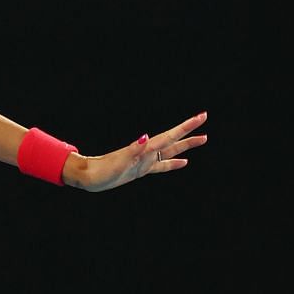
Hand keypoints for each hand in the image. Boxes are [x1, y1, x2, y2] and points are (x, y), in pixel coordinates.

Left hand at [77, 111, 207, 191]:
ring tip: (203, 138)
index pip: (170, 136)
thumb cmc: (102, 170)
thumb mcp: (118, 161)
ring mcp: (145, 161)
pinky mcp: (141, 170)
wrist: (88, 177)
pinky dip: (174, 163)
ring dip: (186, 145)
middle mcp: (147, 153)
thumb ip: (133, 150)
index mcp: (145, 150)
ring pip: (171, 151)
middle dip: (189, 131)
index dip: (185, 127)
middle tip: (205, 119)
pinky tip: (184, 162)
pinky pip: (162, 166)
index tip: (201, 116)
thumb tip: (146, 137)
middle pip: (173, 140)